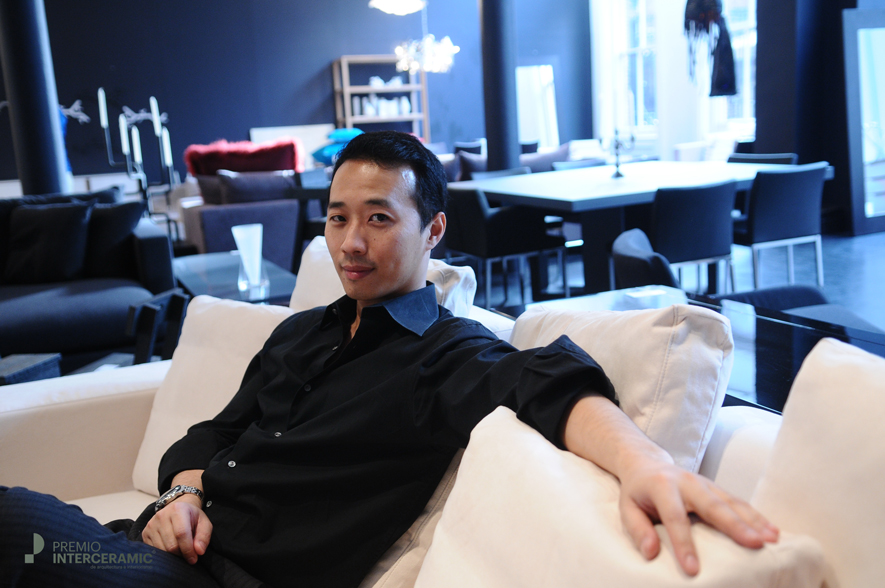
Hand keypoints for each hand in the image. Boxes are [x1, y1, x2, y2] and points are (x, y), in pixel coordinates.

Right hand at [142, 494, 212, 563]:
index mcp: (178, 510)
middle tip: (188, 555)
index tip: (193, 559)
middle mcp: (162, 516)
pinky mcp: (145, 533)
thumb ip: (204, 536)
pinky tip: (170, 549)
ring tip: (180, 550)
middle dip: (181, 554)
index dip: (188, 549)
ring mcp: (151, 525)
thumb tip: (199, 551)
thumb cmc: (192, 517)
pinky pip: (154, 551)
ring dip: (173, 555)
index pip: (181, 533)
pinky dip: (164, 554)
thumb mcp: (204, 523)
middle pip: (171, 545)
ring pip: (162, 550)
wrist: (177, 508)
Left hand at [617, 457, 778, 575]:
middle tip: (754, 545)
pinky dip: (756, 516)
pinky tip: (772, 530)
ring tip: (772, 539)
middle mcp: (686, 481)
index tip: (693, 570)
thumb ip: (638, 529)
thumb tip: (651, 553)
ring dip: (753, 520)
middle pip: (712, 504)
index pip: (674, 517)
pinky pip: (738, 501)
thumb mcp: (627, 508)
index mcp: (661, 486)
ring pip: (731, 501)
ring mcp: (704, 482)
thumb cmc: (637, 492)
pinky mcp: (715, 487)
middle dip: (734, 525)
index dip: (684, 543)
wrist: (646, 463)